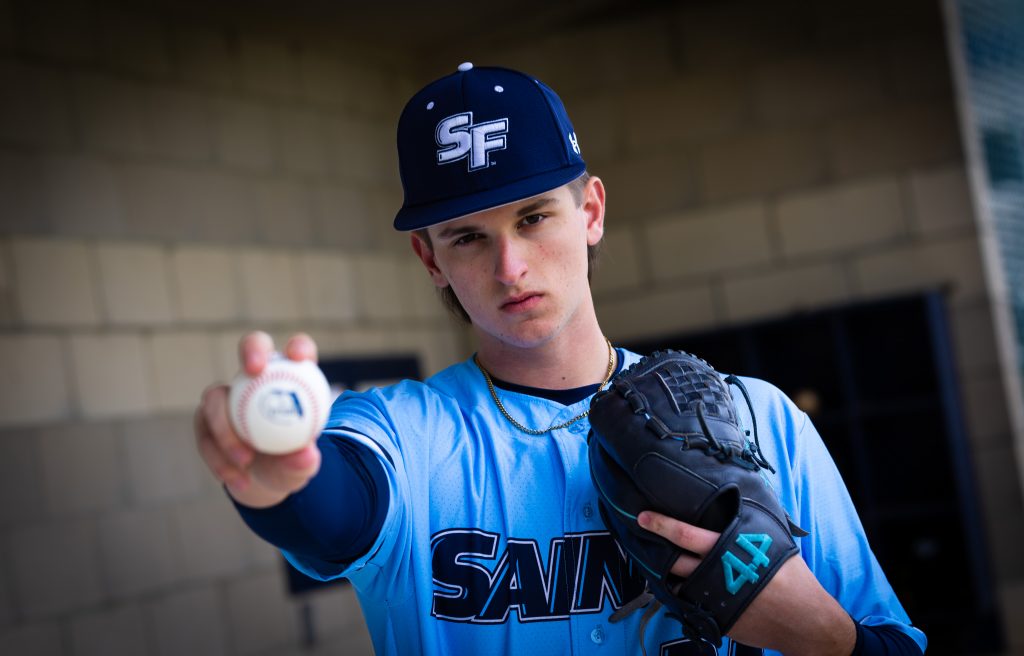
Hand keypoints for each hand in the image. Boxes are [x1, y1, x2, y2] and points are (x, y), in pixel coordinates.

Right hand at [194, 331, 322, 507]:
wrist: (260, 480)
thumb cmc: (288, 464)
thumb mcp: (301, 466)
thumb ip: (304, 460)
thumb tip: (305, 455)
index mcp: (289, 378)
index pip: (298, 351)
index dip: (298, 347)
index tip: (298, 358)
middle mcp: (256, 377)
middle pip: (252, 346)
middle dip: (252, 350)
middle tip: (253, 370)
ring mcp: (226, 395)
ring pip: (215, 397)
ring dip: (227, 431)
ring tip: (246, 461)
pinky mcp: (204, 417)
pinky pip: (205, 434)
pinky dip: (219, 457)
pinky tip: (236, 478)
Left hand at [638, 511, 855, 655]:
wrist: (803, 621)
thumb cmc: (790, 576)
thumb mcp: (772, 541)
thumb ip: (749, 524)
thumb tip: (741, 500)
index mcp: (727, 549)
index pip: (685, 534)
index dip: (662, 524)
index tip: (643, 516)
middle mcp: (714, 573)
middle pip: (673, 559)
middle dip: (654, 545)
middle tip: (640, 531)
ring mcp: (711, 599)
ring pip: (676, 583)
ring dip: (666, 572)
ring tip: (657, 559)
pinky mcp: (713, 618)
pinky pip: (688, 604)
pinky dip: (682, 593)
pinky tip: (679, 585)